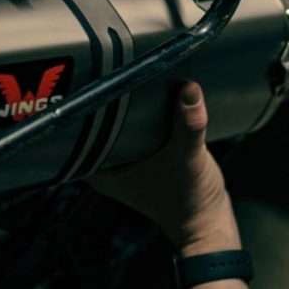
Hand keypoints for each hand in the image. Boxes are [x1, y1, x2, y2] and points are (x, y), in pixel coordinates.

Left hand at [89, 82, 238, 255]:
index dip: (85, 100)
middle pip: (98, 121)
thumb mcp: (189, 157)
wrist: (209, 223)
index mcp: (100, 171)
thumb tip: (188, 89)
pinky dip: (144, 115)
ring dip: (128, 105)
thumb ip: (188, 124)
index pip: (79, 128)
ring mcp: (125, 164)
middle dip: (110, 97)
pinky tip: (155, 97)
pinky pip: (137, 129)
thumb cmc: (189, 201)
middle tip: (118, 65)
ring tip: (137, 75)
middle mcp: (106, 166)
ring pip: (118, 124)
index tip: (93, 73)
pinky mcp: (145, 160)